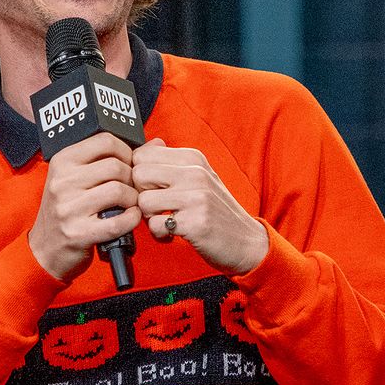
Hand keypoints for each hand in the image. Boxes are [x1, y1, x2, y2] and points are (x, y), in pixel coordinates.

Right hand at [29, 132, 140, 281]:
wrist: (45, 249)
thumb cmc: (68, 209)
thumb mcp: (80, 178)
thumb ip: (114, 157)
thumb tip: (156, 142)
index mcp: (63, 161)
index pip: (105, 141)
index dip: (126, 151)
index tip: (129, 164)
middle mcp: (62, 181)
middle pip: (115, 166)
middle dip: (131, 178)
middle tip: (131, 188)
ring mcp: (68, 208)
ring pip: (119, 191)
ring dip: (132, 199)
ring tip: (129, 204)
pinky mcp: (77, 233)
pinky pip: (119, 221)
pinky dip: (132, 219)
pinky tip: (129, 218)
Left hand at [132, 138, 268, 274]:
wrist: (247, 240)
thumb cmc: (217, 210)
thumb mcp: (199, 177)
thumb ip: (172, 162)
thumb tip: (148, 144)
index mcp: (193, 158)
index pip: (142, 155)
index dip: (140, 175)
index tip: (152, 188)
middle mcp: (195, 173)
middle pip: (138, 174)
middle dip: (141, 194)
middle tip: (156, 206)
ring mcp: (197, 197)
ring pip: (143, 201)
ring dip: (149, 217)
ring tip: (166, 220)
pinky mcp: (196, 222)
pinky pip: (155, 225)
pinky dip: (159, 234)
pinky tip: (173, 233)